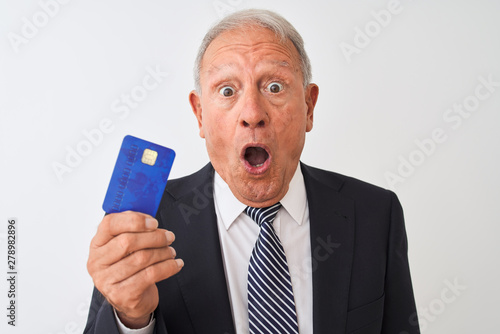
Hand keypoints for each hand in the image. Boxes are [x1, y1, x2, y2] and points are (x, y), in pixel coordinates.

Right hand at [87, 211, 183, 328]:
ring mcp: (107, 280)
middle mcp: (97, 262)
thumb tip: (149, 218)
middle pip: (128, 241)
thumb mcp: (125, 248)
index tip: (153, 222)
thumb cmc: (129, 268)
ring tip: (171, 251)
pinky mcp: (122, 294)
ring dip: (163, 252)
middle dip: (154, 237)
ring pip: (142, 258)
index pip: (109, 224)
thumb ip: (133, 230)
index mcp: (97, 244)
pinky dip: (168, 267)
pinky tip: (175, 264)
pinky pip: (151, 275)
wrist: (129, 300)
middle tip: (169, 236)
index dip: (134, 220)